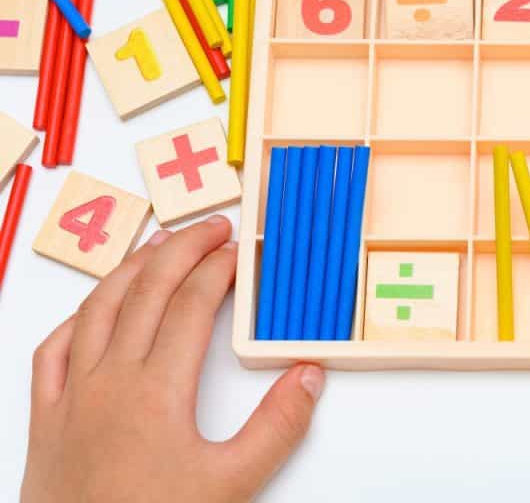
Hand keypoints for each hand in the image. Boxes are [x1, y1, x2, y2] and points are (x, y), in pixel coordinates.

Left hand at [21, 216, 324, 502]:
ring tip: (159, 245)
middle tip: (210, 228)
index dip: (218, 269)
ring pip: (98, 308)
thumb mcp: (231, 483)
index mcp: (156, 390)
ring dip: (131, 268)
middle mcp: (109, 380)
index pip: (193, 305)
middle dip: (181, 249)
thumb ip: (276, 428)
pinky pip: (53, 350)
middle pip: (147, 291)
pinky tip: (94, 310)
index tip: (239, 250)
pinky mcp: (46, 417)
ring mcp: (72, 395)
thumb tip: (307, 377)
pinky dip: (77, 317)